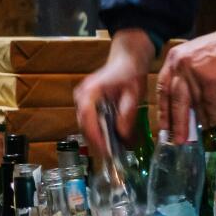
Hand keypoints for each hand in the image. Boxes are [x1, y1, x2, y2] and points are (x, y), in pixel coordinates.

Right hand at [74, 30, 154, 154]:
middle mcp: (81, 96)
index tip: (105, 150)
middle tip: (112, 156)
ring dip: (99, 138)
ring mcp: (82, 100)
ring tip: (115, 150)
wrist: (127, 59)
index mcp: (89, 92)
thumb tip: (122, 136)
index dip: (94, 136)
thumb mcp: (133, 94)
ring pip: (87, 125)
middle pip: (84, 125)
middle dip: (98, 141)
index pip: (86, 118)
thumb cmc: (130, 73)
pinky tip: (113, 138)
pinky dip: (101, 131)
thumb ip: (127, 115)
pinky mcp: (88, 104)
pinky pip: (92, 121)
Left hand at [155, 24, 215, 140]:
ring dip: (195, 122)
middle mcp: (181, 66)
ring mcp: (195, 75)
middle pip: (174, 100)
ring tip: (193, 137)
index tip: (163, 124)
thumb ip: (188, 73)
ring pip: (192, 105)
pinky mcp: (211, 84)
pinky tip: (213, 123)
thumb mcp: (198, 54)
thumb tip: (189, 99)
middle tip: (175, 139)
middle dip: (174, 122)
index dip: (163, 108)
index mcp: (175, 57)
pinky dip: (211, 117)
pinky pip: (209, 106)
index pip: (163, 87)